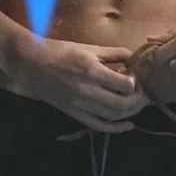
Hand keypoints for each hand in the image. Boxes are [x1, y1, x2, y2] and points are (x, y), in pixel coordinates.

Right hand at [10, 38, 148, 132]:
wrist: (32, 64)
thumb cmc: (60, 51)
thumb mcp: (89, 47)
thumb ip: (113, 53)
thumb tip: (133, 58)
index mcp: (92, 71)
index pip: (125, 85)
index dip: (136, 83)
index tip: (136, 77)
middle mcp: (88, 91)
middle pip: (122, 105)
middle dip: (138, 101)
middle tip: (144, 93)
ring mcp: (80, 105)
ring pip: (113, 116)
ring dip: (130, 113)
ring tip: (137, 104)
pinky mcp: (74, 114)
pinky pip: (98, 126)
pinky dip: (115, 128)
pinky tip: (128, 125)